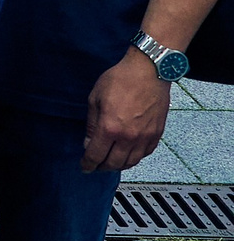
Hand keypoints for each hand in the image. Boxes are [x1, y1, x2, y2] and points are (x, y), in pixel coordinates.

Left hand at [84, 48, 173, 171]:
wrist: (149, 72)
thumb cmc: (120, 80)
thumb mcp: (95, 99)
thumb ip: (92, 125)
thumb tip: (89, 143)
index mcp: (110, 128)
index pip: (96, 155)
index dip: (88, 164)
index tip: (84, 167)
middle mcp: (129, 137)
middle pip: (114, 163)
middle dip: (102, 167)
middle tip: (95, 166)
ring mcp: (145, 137)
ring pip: (131, 162)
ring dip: (118, 165)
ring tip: (110, 162)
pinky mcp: (157, 134)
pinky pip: (145, 154)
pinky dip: (134, 158)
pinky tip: (127, 154)